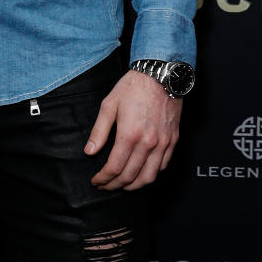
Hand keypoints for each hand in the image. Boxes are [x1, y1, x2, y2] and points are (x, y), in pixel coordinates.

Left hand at [83, 69, 181, 190]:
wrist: (161, 75)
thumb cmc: (133, 87)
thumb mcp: (109, 105)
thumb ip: (99, 131)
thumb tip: (89, 151)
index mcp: (130, 135)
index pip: (114, 167)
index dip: (103, 178)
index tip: (96, 181)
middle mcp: (148, 143)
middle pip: (130, 176)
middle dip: (114, 185)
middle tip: (105, 186)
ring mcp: (163, 144)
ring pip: (149, 177)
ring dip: (134, 186)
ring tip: (122, 185)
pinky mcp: (173, 141)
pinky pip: (163, 166)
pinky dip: (151, 175)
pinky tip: (141, 174)